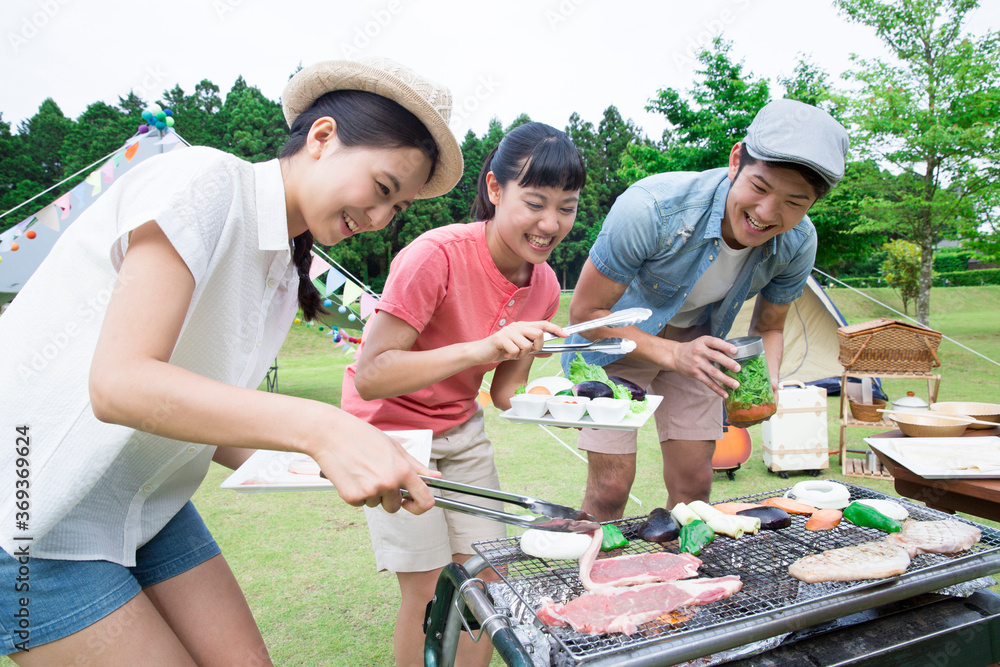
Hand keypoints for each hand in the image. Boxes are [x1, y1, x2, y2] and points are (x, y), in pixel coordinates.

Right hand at [309, 415, 439, 514]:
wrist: (330, 433)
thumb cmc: (362, 436)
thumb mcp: (394, 447)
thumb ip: (415, 466)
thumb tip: (435, 477)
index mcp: (403, 470)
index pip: (425, 501)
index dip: (421, 506)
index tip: (411, 502)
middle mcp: (389, 483)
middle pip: (395, 506)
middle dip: (387, 497)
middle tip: (375, 477)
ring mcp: (370, 491)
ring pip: (375, 504)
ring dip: (370, 493)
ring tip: (360, 470)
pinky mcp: (352, 497)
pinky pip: (359, 504)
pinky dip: (355, 494)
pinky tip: (350, 475)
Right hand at [473, 320, 565, 363]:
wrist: (481, 352)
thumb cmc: (502, 350)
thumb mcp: (520, 350)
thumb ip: (534, 350)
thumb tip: (550, 352)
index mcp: (523, 326)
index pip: (543, 324)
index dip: (556, 329)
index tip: (566, 335)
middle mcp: (517, 326)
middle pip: (538, 334)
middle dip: (537, 347)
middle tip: (529, 351)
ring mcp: (508, 331)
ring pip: (526, 345)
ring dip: (521, 355)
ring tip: (513, 354)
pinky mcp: (500, 338)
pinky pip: (515, 351)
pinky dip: (512, 357)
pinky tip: (505, 354)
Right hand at [670, 336, 739, 397]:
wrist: (676, 355)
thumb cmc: (694, 348)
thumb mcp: (703, 342)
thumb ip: (715, 346)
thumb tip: (735, 354)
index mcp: (703, 341)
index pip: (715, 342)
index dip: (725, 346)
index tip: (735, 350)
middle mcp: (699, 351)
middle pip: (715, 357)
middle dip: (728, 363)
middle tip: (738, 368)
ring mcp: (697, 363)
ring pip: (713, 372)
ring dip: (725, 379)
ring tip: (736, 384)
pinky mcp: (695, 373)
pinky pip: (708, 382)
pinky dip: (717, 389)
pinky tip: (725, 394)